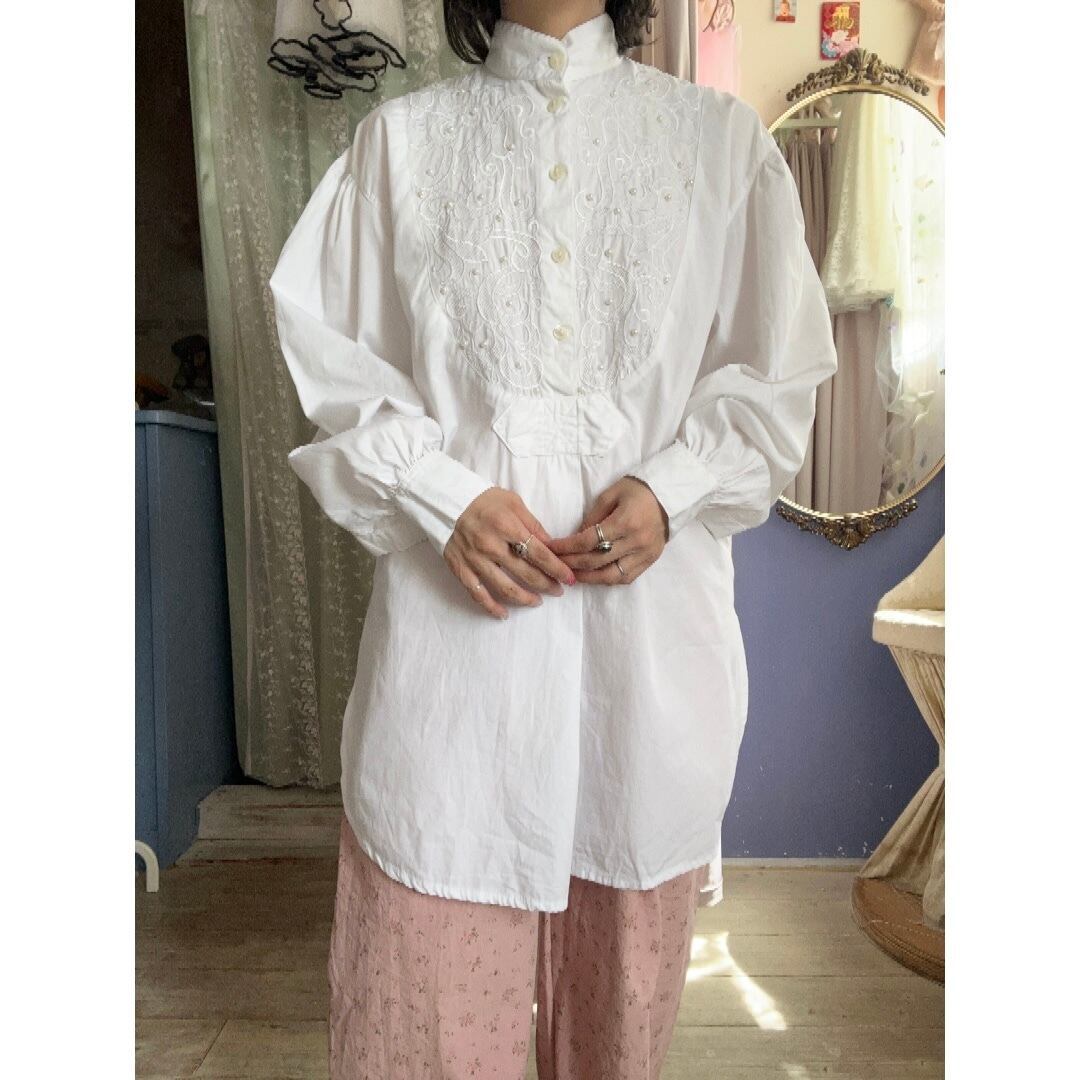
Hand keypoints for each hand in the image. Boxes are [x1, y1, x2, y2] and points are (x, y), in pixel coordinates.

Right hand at [444, 488, 575, 619]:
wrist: (446, 502)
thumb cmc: (484, 500)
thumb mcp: (513, 502)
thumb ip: (533, 525)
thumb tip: (551, 547)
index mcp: (506, 526)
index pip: (538, 553)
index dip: (556, 569)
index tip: (569, 578)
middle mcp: (490, 545)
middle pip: (525, 573)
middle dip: (546, 584)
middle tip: (558, 590)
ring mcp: (474, 560)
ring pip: (504, 588)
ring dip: (525, 598)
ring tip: (537, 601)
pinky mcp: (461, 569)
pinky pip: (478, 594)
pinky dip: (492, 607)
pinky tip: (504, 614)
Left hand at [548, 476, 668, 584]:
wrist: (669, 497)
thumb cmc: (637, 491)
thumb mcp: (610, 494)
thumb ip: (592, 517)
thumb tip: (577, 537)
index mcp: (625, 522)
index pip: (589, 541)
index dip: (567, 547)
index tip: (551, 548)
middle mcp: (635, 542)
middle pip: (596, 560)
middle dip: (572, 563)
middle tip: (556, 563)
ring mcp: (644, 554)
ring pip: (611, 575)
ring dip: (588, 577)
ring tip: (572, 575)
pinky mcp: (650, 561)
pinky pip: (626, 578)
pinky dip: (607, 579)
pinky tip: (594, 576)